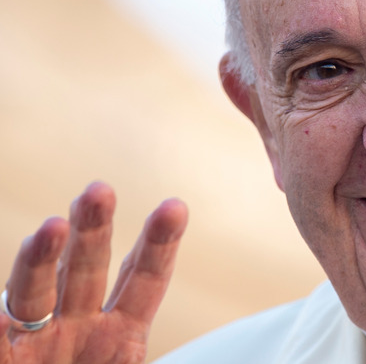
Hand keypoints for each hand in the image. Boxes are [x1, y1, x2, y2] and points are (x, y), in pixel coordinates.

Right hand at [0, 182, 187, 363]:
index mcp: (121, 336)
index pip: (143, 280)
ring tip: (51, 229)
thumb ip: (141, 357)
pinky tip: (12, 280)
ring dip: (41, 257)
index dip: (158, 245)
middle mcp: (77, 327)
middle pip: (88, 270)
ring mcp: (34, 339)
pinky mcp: (3, 351)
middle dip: (94, 231)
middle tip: (100, 190)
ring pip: (35, 289)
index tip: (175, 207)